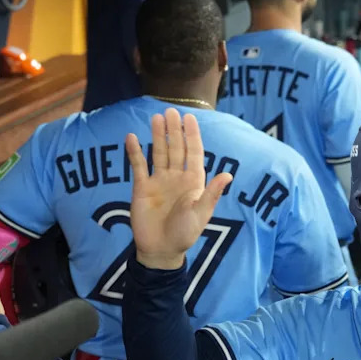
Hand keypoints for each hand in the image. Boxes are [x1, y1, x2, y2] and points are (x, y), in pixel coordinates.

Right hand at [126, 108, 231, 269]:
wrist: (161, 249)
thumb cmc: (185, 233)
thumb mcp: (201, 213)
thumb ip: (212, 194)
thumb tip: (228, 175)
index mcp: (194, 181)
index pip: (194, 153)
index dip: (192, 135)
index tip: (190, 117)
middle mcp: (177, 177)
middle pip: (176, 148)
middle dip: (174, 130)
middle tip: (171, 111)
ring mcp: (159, 181)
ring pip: (159, 152)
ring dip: (158, 136)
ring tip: (156, 118)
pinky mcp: (142, 187)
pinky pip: (138, 165)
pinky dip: (135, 152)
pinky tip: (132, 137)